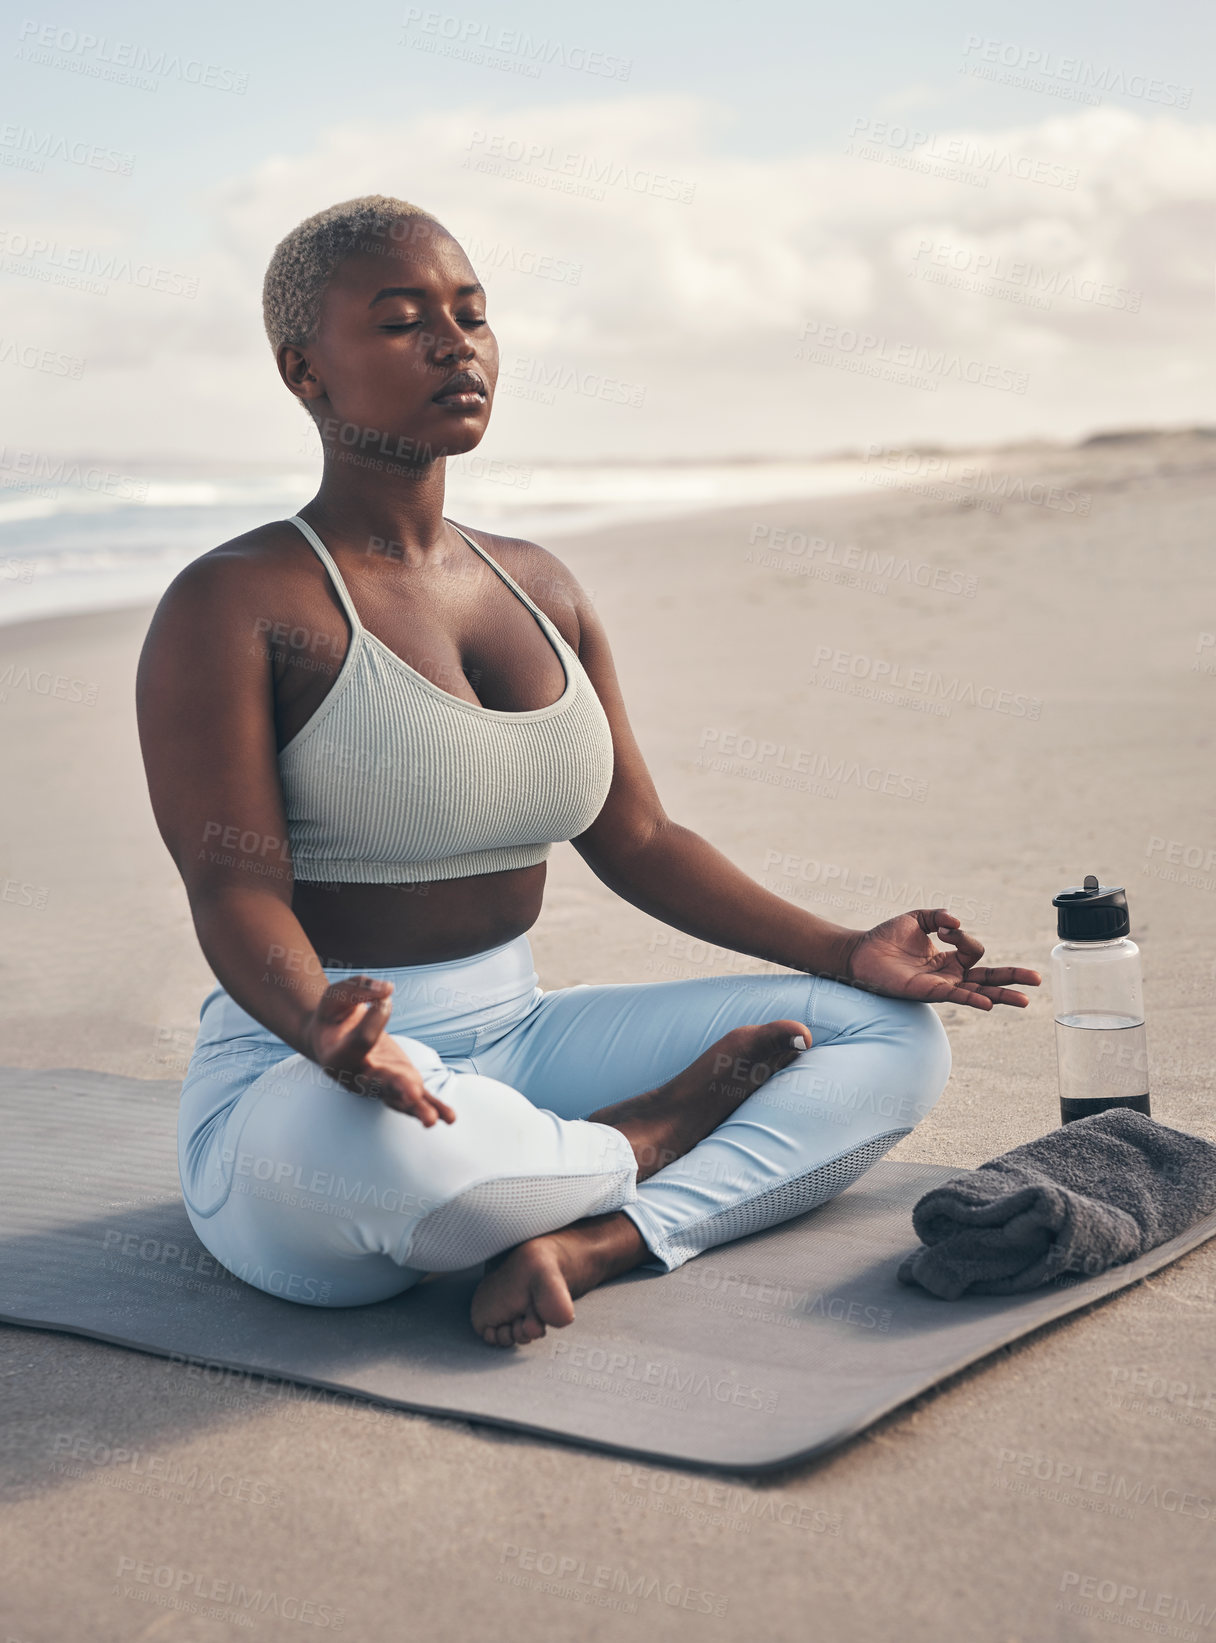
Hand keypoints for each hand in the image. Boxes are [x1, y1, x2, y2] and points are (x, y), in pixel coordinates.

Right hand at [303, 974, 456, 1124]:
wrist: (330, 1039)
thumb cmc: (333, 1016)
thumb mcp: (337, 997)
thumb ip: (359, 989)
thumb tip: (388, 990)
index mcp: (337, 1057)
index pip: (363, 1040)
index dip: (377, 1016)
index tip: (383, 998)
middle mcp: (359, 1076)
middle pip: (379, 1084)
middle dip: (397, 1088)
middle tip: (412, 1093)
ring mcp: (381, 1084)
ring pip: (399, 1099)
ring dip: (416, 1108)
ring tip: (432, 1120)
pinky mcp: (401, 1083)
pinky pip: (417, 1098)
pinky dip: (434, 1106)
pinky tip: (449, 1118)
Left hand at [843, 909, 1040, 1010]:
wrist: (860, 953)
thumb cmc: (885, 938)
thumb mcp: (916, 919)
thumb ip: (938, 916)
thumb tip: (955, 922)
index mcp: (948, 959)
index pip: (974, 950)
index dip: (963, 936)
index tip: (943, 928)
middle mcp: (949, 975)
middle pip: (988, 977)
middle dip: (1013, 978)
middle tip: (1037, 980)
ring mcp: (940, 986)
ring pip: (978, 991)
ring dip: (1002, 995)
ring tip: (1025, 1000)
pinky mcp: (928, 992)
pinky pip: (955, 997)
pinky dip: (972, 999)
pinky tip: (988, 1002)